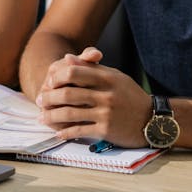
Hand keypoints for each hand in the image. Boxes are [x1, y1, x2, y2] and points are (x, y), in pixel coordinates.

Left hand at [35, 47, 151, 147]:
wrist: (153, 120)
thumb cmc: (131, 96)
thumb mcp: (114, 77)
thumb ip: (91, 68)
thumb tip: (67, 58)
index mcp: (106, 77)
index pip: (74, 72)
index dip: (56, 77)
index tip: (48, 83)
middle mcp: (105, 94)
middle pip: (67, 93)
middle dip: (49, 98)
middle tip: (39, 101)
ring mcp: (105, 112)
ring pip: (69, 113)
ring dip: (51, 116)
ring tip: (42, 118)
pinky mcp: (105, 130)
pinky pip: (79, 130)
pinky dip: (65, 132)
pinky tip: (58, 132)